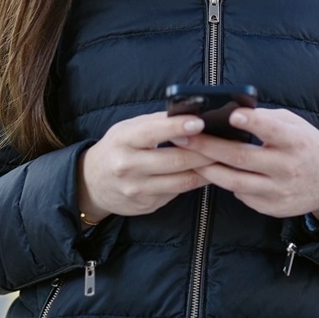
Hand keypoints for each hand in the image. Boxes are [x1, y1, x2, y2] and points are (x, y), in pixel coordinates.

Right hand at [78, 112, 214, 222]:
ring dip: (207, 170)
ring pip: (181, 181)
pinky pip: (178, 192)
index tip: (200, 122)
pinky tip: (209, 173)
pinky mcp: (147, 205)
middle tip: (226, 143)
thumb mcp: (128, 129)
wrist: (92, 184)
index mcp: (123, 141)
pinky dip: (196, 182)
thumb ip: (156, 123)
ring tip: (224, 159)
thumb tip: (190, 113)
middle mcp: (128, 167)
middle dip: (204, 151)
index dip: (178, 127)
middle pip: (175, 160)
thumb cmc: (117, 148)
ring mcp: (137, 189)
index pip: (153, 133)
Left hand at [183, 108, 318, 221]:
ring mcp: (279, 191)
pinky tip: (213, 172)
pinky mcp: (272, 208)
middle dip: (209, 147)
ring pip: (235, 182)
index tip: (233, 116)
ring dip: (208, 169)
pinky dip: (226, 182)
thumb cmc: (306, 145)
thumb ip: (266, 119)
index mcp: (296, 142)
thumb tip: (230, 112)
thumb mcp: (295, 125)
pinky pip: (242, 195)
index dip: (254, 123)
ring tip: (188, 156)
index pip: (273, 131)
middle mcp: (287, 168)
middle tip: (183, 136)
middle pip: (242, 158)